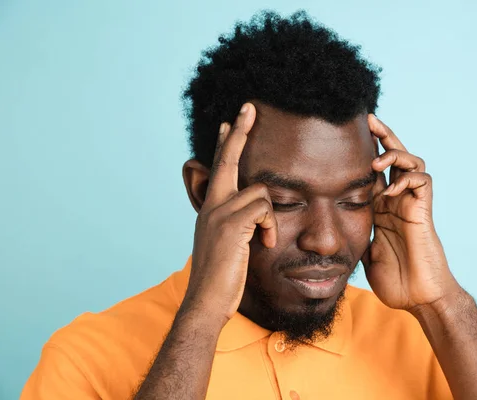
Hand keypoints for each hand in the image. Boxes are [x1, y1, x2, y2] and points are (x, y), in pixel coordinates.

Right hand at [182, 103, 277, 325]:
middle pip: (228, 159)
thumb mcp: (227, 243)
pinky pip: (264, 210)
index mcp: (211, 208)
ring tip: (263, 240)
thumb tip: (253, 213)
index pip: (220, 167)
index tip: (231, 121)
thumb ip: (236, 223)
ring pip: (260, 192)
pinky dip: (270, 228)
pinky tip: (263, 244)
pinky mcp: (231, 224)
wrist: (207, 301)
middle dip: (239, 132)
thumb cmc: (222, 276)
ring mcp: (219, 212)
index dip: (226, 143)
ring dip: (269, 218)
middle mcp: (212, 205)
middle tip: (249, 107)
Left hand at [362, 115, 461, 310]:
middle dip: (382, 137)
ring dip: (395, 155)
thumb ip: (354, 235)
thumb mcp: (364, 253)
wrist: (418, 298)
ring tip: (377, 162)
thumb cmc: (395, 280)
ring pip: (411, 162)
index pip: (373, 171)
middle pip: (394, 158)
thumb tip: (331, 230)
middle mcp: (396, 201)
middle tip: (368, 120)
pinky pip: (421, 182)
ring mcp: (411, 205)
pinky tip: (390, 191)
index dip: (364, 153)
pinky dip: (406, 179)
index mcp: (381, 207)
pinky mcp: (423, 212)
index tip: (345, 136)